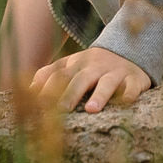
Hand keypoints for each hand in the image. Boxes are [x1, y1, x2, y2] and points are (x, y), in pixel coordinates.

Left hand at [29, 46, 152, 112]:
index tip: (36, 104)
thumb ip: (50, 74)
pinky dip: (129, 94)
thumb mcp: (72, 65)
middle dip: (70, 93)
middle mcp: (95, 67)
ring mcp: (116, 72)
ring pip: (107, 82)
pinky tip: (124, 103)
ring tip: (91, 109)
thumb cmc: (94, 67)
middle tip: (61, 110)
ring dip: (99, 95)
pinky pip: (133, 87)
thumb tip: (27, 89)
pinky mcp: (135, 79)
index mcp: (77, 64)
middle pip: (81, 78)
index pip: (59, 74)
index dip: (48, 88)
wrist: (130, 52)